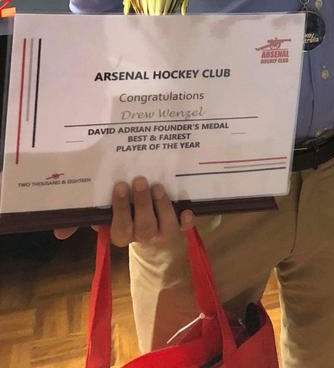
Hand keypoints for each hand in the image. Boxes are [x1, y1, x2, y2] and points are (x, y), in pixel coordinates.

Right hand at [53, 177, 192, 244]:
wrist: (152, 238)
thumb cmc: (124, 217)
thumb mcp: (104, 217)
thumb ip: (83, 221)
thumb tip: (59, 231)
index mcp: (122, 232)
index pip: (119, 228)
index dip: (120, 209)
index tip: (119, 186)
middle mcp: (142, 235)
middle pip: (143, 226)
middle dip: (142, 204)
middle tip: (141, 180)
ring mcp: (162, 233)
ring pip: (164, 226)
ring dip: (162, 206)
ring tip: (158, 186)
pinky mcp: (179, 227)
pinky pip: (185, 227)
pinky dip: (186, 220)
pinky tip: (188, 209)